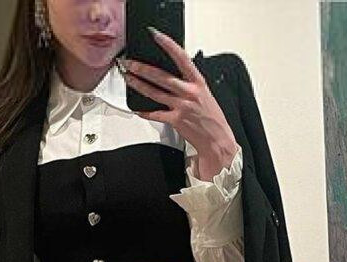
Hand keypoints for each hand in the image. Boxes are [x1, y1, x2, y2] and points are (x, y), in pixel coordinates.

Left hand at [122, 29, 239, 176]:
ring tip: (129, 79)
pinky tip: (137, 108)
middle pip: (161, 77)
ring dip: (139, 85)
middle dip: (143, 68)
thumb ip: (190, 84)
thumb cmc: (212, 118)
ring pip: (155, 93)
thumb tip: (174, 76)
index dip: (168, 45)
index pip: (181, 57)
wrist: (217, 140)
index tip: (156, 36)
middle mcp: (189, 92)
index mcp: (198, 82)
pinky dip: (145, 112)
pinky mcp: (175, 121)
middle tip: (130, 63)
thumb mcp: (205, 95)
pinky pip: (156, 114)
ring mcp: (181, 107)